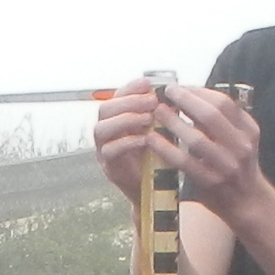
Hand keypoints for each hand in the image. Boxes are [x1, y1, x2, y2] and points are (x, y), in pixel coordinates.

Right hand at [91, 81, 166, 201]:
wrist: (155, 191)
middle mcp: (106, 132)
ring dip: (126, 120)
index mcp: (117, 119)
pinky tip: (146, 139)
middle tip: (152, 102)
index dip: (130, 88)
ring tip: (149, 118)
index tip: (148, 83)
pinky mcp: (109, 168)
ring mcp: (104, 150)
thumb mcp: (161, 130)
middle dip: (129, 102)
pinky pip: (110, 151)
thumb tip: (173, 93)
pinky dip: (128, 142)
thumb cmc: (159, 157)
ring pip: (101, 128)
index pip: (117, 96)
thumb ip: (161, 114)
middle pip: (105, 109)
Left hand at [148, 80, 268, 221]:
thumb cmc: (235, 164)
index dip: (199, 92)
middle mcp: (241, 146)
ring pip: (196, 139)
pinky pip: (183, 162)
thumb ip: (222, 119)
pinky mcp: (210, 182)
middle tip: (166, 92)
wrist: (247, 201)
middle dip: (186, 100)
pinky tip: (152, 139)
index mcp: (249, 130)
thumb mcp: (239, 138)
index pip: (224, 103)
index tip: (180, 87)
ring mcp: (227, 165)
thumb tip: (191, 94)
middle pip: (211, 115)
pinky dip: (165, 148)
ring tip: (157, 112)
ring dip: (173, 122)